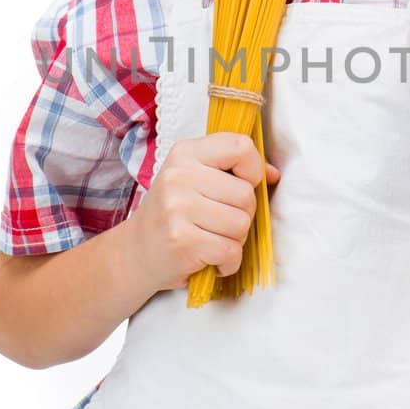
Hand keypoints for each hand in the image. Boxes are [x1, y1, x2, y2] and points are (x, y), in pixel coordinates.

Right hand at [128, 132, 279, 293]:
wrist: (135, 252)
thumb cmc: (174, 214)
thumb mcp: (196, 179)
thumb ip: (234, 171)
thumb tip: (274, 174)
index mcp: (185, 153)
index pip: (240, 146)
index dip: (253, 169)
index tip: (243, 184)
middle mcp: (179, 176)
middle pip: (245, 194)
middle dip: (243, 214)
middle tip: (219, 222)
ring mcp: (177, 209)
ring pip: (241, 224)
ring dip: (235, 240)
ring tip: (213, 239)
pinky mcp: (182, 241)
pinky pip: (230, 251)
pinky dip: (228, 262)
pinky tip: (211, 259)